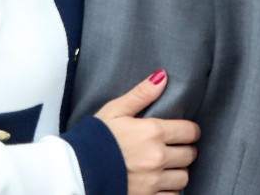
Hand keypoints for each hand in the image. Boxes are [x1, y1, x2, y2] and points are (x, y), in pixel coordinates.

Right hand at [95, 70, 199, 193]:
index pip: (191, 132)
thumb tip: (163, 77)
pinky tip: (158, 184)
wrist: (69, 172)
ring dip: (177, 173)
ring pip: (183, 177)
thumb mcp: (114, 112)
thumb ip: (141, 94)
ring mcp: (151, 181)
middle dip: (183, 152)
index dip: (188, 132)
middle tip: (172, 150)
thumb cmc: (90, 140)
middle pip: (189, 155)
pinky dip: (168, 191)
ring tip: (165, 168)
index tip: (181, 134)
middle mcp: (156, 157)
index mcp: (153, 132)